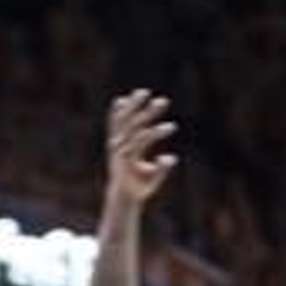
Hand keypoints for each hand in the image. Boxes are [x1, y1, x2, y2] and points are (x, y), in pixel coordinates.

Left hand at [106, 89, 177, 204]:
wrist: (120, 193)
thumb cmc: (139, 188)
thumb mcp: (152, 183)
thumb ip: (160, 171)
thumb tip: (170, 158)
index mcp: (127, 158)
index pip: (142, 139)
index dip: (157, 132)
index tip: (173, 127)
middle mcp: (118, 149)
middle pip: (133, 125)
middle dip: (149, 113)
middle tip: (164, 101)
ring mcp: (114, 144)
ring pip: (122, 120)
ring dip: (133, 105)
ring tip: (144, 92)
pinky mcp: (113, 141)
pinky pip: (114, 124)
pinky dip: (117, 112)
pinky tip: (122, 100)